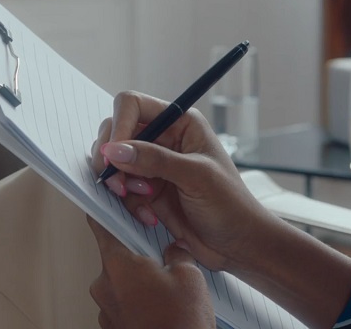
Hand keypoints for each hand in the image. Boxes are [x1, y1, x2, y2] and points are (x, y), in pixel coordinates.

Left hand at [87, 216, 213, 328]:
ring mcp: (105, 309)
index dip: (107, 211)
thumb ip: (178, 253)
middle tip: (162, 260)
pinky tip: (161, 307)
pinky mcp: (113, 327)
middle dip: (138, 255)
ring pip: (121, 282)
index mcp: (117, 264)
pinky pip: (123, 304)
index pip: (100, 224)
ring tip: (166, 291)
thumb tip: (176, 249)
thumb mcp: (189, 276)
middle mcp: (103, 286)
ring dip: (139, 282)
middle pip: (116, 256)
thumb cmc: (181, 323)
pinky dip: (138, 302)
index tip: (109, 203)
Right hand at [91, 91, 266, 272]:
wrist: (237, 244)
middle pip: (116, 132)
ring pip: (114, 162)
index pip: (133, 106)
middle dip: (112, 159)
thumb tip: (114, 150)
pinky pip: (121, 188)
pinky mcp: (147, 189)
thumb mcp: (195, 177)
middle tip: (119, 184)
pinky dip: (128, 203)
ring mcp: (153, 165)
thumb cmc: (230, 205)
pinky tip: (149, 216)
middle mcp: (163, 138)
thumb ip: (154, 160)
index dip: (119, 126)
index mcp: (180, 123)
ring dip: (120, 184)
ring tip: (144, 201)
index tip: (112, 155)